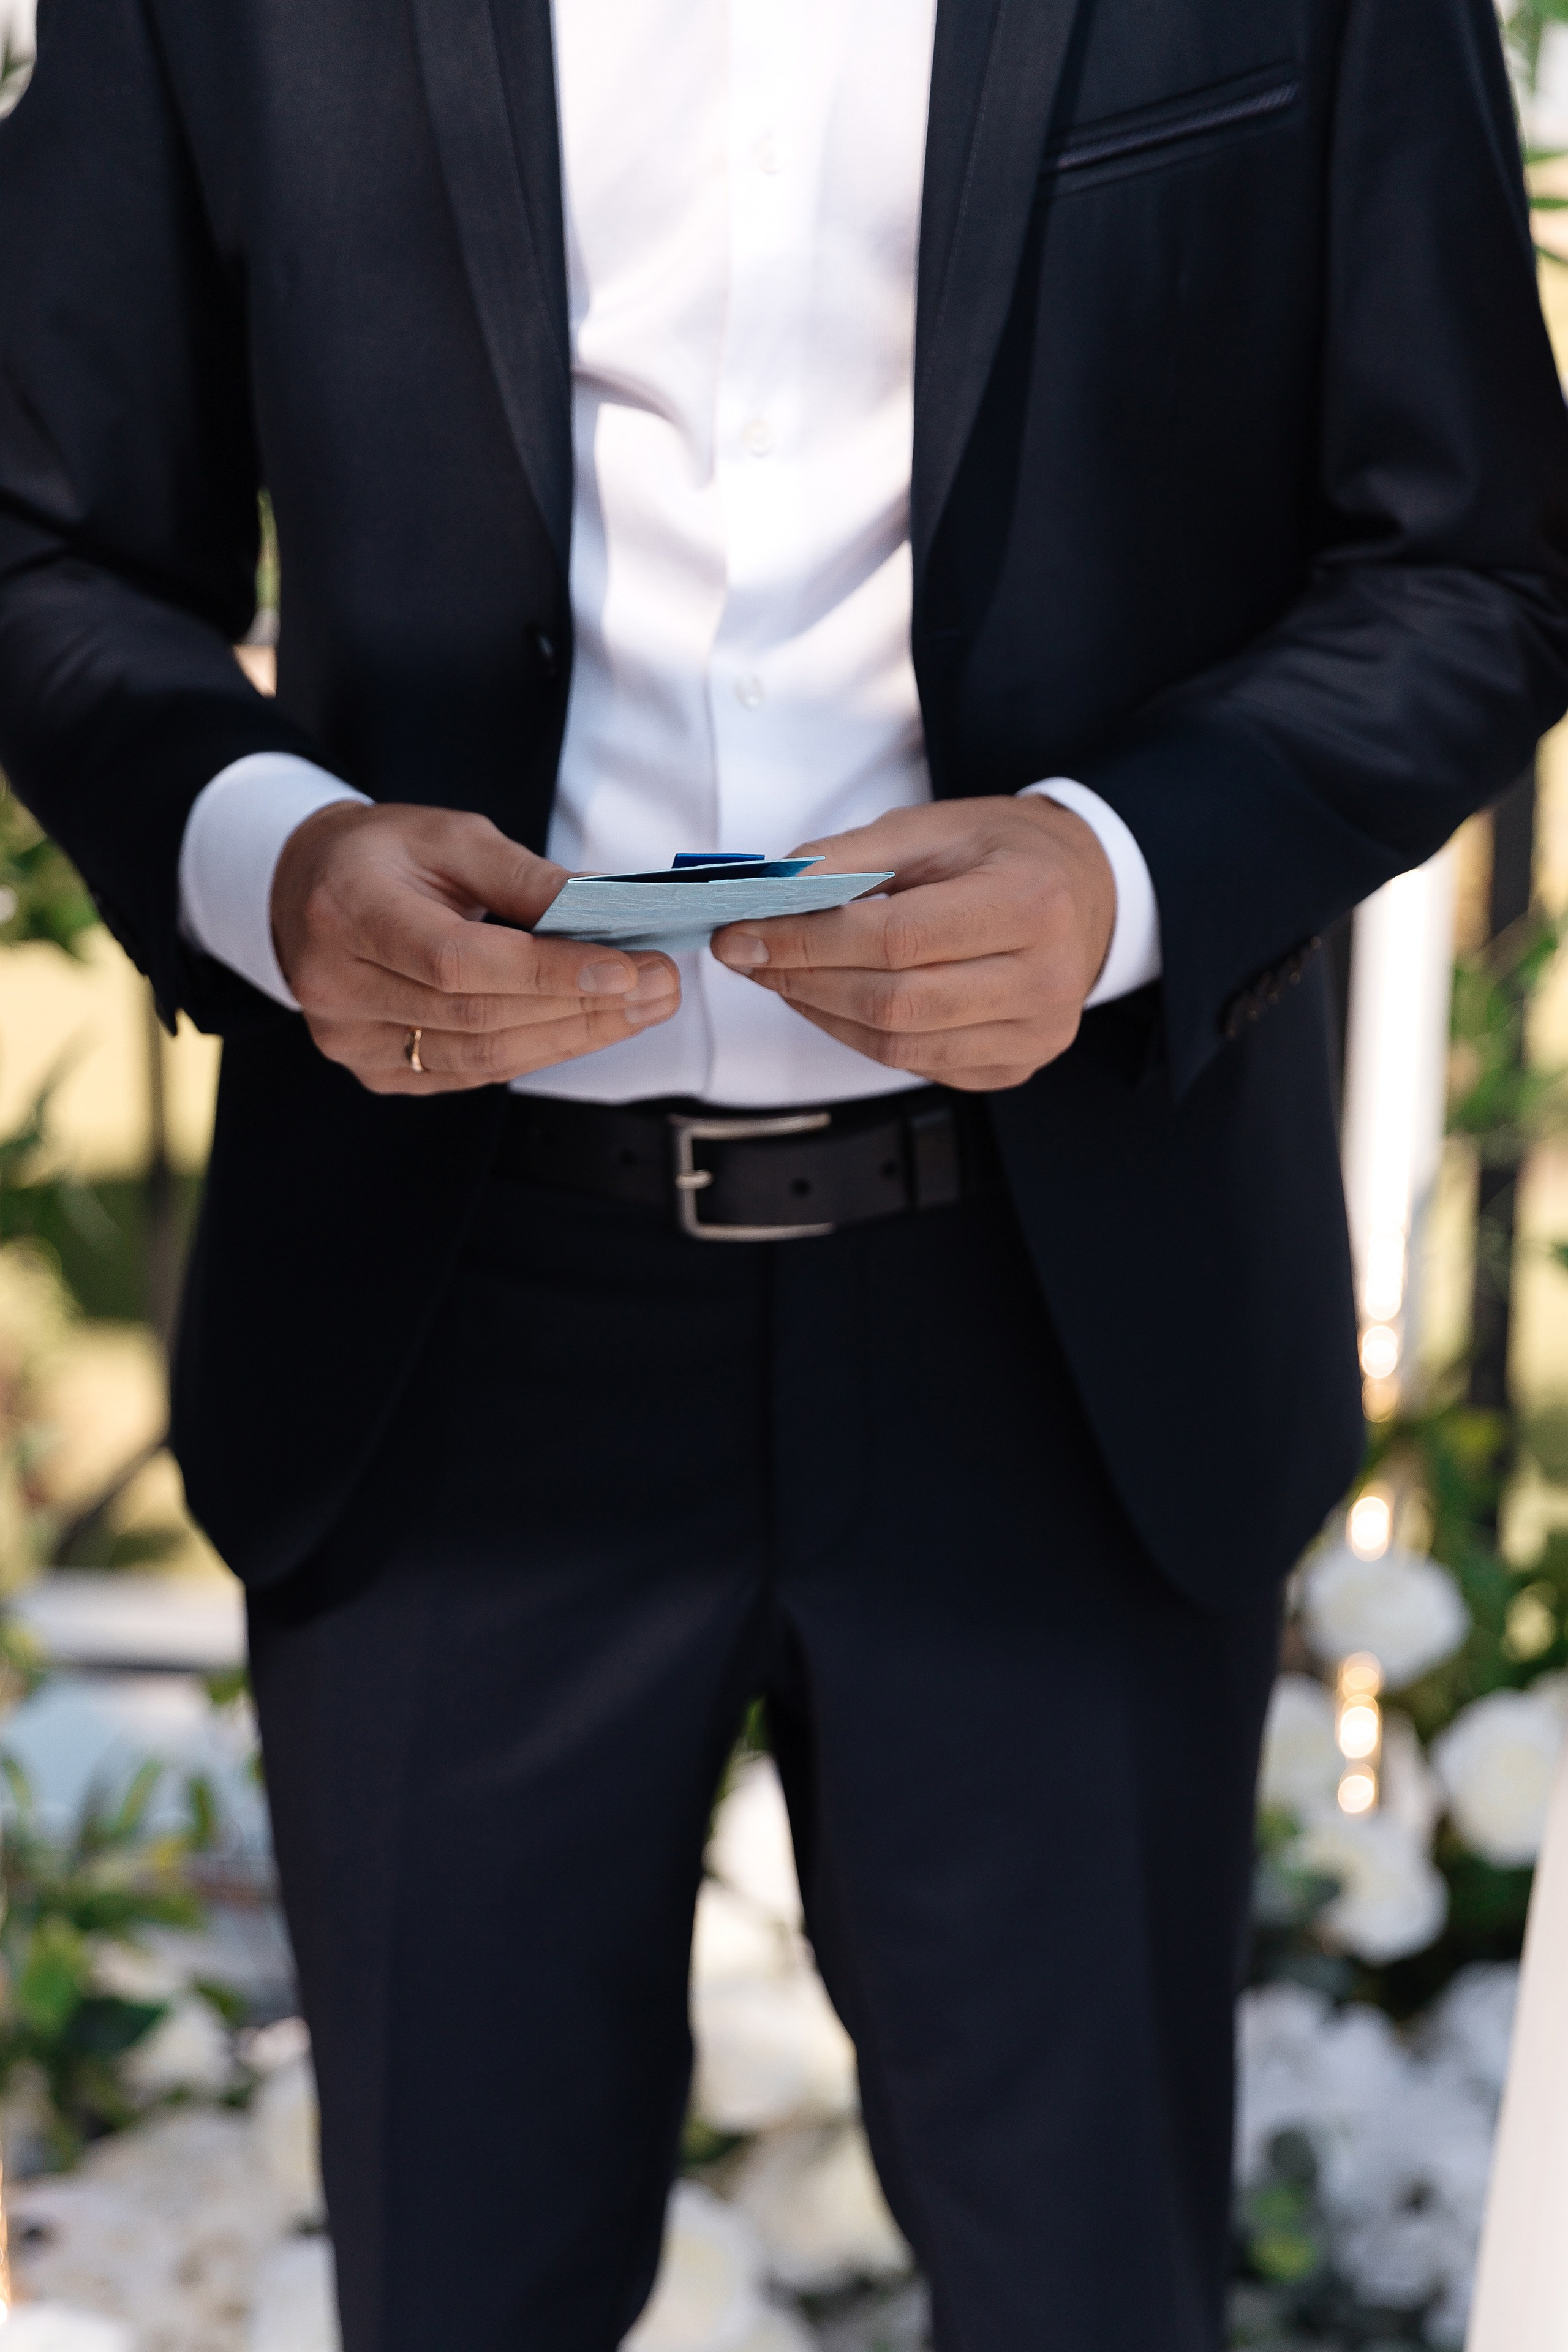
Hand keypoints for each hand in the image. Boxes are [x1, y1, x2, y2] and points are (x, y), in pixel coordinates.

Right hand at [272, 802, 679, 1092]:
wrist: (311, 889)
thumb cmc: (385, 855)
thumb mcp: (452, 836)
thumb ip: (527, 877)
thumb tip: (609, 910)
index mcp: (348, 912)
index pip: (457, 961)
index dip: (546, 972)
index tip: (625, 968)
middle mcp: (336, 986)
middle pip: (477, 1016)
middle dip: (582, 1007)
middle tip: (658, 985)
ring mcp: (350, 1039)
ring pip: (480, 1056)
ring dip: (573, 1036)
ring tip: (642, 1008)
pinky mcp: (373, 1070)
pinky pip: (470, 1073)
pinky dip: (537, 1051)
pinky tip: (587, 1027)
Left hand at [710, 797, 1114, 1090]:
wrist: (1089, 893)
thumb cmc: (1011, 853)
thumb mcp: (940, 826)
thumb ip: (854, 855)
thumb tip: (773, 889)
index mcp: (1032, 904)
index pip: (896, 939)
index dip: (807, 941)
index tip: (741, 933)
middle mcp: (1045, 980)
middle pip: (893, 1003)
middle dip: (803, 980)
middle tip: (748, 956)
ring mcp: (1034, 1035)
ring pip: (898, 1046)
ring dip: (822, 1013)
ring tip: (783, 974)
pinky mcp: (1015, 1066)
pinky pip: (918, 1066)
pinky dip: (860, 1035)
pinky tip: (833, 999)